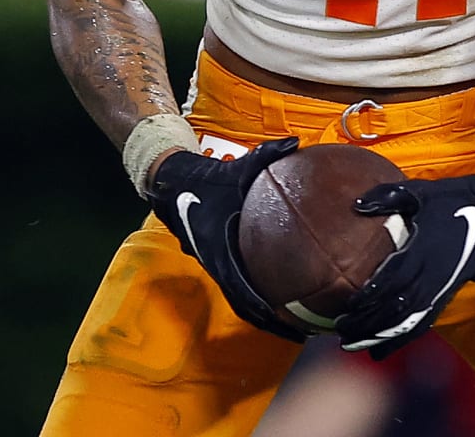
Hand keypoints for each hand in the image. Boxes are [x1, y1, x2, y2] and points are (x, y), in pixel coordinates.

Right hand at [146, 136, 304, 341]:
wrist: (173, 183)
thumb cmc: (206, 181)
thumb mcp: (238, 167)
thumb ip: (267, 155)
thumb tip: (295, 142)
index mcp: (221, 249)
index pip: (243, 288)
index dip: (264, 309)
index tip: (286, 323)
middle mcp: (218, 264)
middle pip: (245, 305)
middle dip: (271, 322)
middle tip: (301, 332)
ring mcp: (218, 265)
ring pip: (242, 299)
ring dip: (264, 314)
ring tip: (295, 325)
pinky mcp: (220, 261)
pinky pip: (240, 285)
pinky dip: (257, 297)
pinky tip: (280, 297)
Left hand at [335, 172, 474, 358]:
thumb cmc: (451, 199)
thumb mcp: (419, 191)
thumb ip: (387, 197)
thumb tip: (357, 204)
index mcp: (424, 248)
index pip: (394, 277)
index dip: (372, 294)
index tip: (349, 305)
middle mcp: (433, 273)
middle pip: (398, 305)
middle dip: (369, 321)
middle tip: (342, 331)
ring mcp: (442, 287)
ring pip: (409, 320)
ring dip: (382, 335)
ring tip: (355, 345)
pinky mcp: (447, 295)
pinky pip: (424, 322)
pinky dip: (403, 338)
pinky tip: (383, 348)